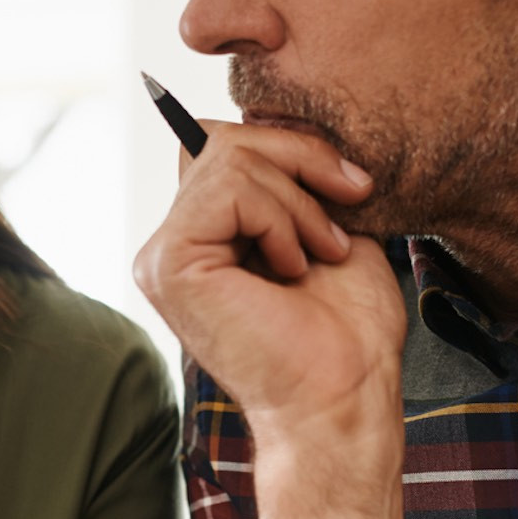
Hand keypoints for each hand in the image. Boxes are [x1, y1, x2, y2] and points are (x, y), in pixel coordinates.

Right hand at [133, 122, 405, 471]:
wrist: (346, 398)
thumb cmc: (348, 335)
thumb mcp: (326, 228)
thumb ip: (292, 178)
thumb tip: (278, 119)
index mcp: (205, 238)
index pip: (225, 145)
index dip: (291, 147)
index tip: (354, 187)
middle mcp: (172, 245)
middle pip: (222, 138)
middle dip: (301, 157)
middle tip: (350, 205)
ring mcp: (163, 256)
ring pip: (230, 157)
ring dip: (299, 201)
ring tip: (321, 254)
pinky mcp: (170, 264)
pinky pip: (229, 189)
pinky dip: (281, 219)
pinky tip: (293, 268)